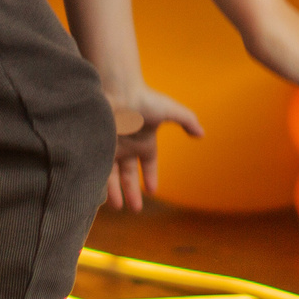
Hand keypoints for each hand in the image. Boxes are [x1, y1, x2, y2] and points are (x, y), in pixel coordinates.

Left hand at [101, 86, 202, 211]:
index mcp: (145, 140)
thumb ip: (187, 121)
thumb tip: (202, 133)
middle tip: (135, 209)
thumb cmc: (144, 99)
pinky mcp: (97, 147)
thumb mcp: (170, 111)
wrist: (116, 89)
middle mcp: (127, 146)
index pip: (149, 164)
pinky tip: (100, 196)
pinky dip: (100, 184)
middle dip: (132, 192)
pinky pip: (98, 169)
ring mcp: (111, 147)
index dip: (151, 177)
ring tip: (119, 207)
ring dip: (116, 192)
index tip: (152, 191)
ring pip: (113, 176)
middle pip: (129, 175)